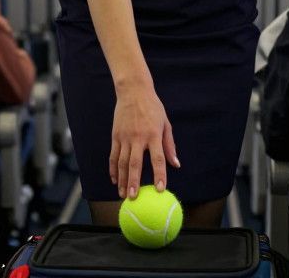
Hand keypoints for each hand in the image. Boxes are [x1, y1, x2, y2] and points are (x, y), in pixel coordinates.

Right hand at [109, 83, 179, 198]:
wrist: (133, 91)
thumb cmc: (153, 108)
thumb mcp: (165, 124)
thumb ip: (169, 145)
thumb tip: (175, 165)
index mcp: (153, 134)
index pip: (157, 158)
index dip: (159, 174)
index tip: (160, 189)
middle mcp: (138, 137)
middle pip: (135, 164)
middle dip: (134, 182)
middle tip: (133, 198)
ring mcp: (124, 137)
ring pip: (121, 162)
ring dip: (122, 180)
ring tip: (123, 194)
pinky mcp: (115, 136)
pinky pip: (113, 156)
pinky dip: (113, 169)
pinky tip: (115, 180)